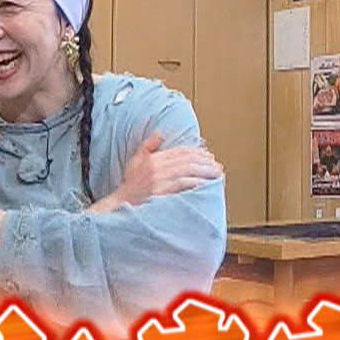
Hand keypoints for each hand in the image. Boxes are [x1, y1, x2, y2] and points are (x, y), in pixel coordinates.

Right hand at [93, 133, 222, 210]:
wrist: (121, 204)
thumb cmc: (130, 186)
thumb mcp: (135, 161)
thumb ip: (148, 147)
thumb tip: (160, 134)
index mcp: (153, 159)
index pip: (180, 152)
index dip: (197, 152)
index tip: (209, 156)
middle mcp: (157, 167)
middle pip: (187, 160)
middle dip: (205, 162)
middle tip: (217, 166)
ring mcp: (160, 179)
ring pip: (188, 171)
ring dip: (205, 172)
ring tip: (217, 174)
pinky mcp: (162, 191)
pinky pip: (184, 184)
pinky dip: (197, 183)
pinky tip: (207, 184)